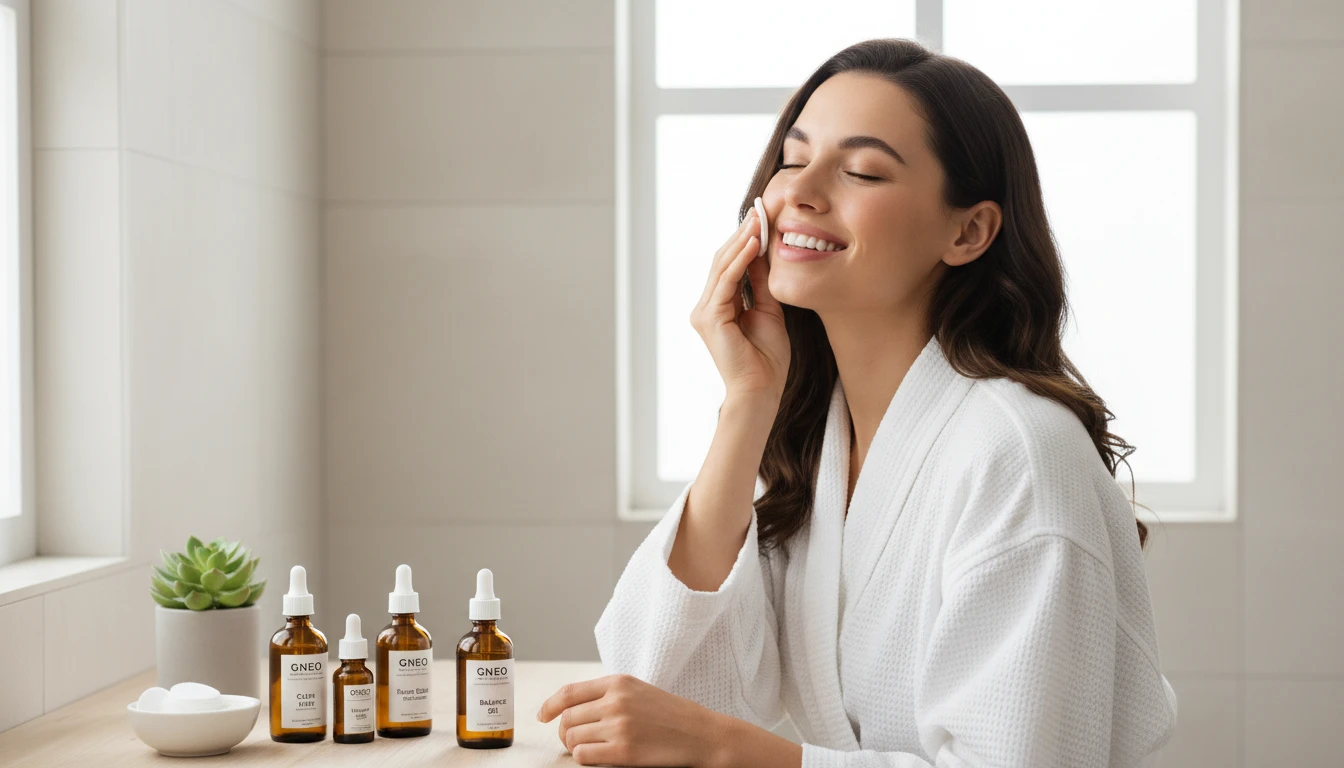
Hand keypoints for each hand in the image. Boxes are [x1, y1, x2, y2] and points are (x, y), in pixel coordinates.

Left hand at [537, 673, 728, 766]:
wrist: (701, 734)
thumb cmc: (670, 714)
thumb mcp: (639, 691)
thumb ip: (608, 694)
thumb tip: (571, 707)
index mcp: (618, 682)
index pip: (569, 692)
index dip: (549, 705)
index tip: (542, 716)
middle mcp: (615, 702)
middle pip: (567, 717)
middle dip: (563, 731)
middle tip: (570, 739)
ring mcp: (618, 726)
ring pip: (572, 737)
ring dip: (574, 746)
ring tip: (587, 748)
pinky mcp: (623, 751)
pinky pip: (584, 755)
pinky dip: (583, 758)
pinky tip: (596, 756)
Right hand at [689, 206, 789, 401]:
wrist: (761, 390)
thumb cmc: (766, 358)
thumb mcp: (768, 310)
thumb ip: (762, 282)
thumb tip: (764, 251)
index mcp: (718, 306)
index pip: (729, 265)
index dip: (745, 240)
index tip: (762, 217)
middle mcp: (706, 306)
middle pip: (722, 261)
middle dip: (742, 233)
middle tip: (760, 209)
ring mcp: (704, 312)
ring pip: (722, 266)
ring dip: (742, 240)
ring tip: (758, 219)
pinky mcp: (710, 318)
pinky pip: (726, 282)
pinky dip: (740, 261)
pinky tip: (754, 243)